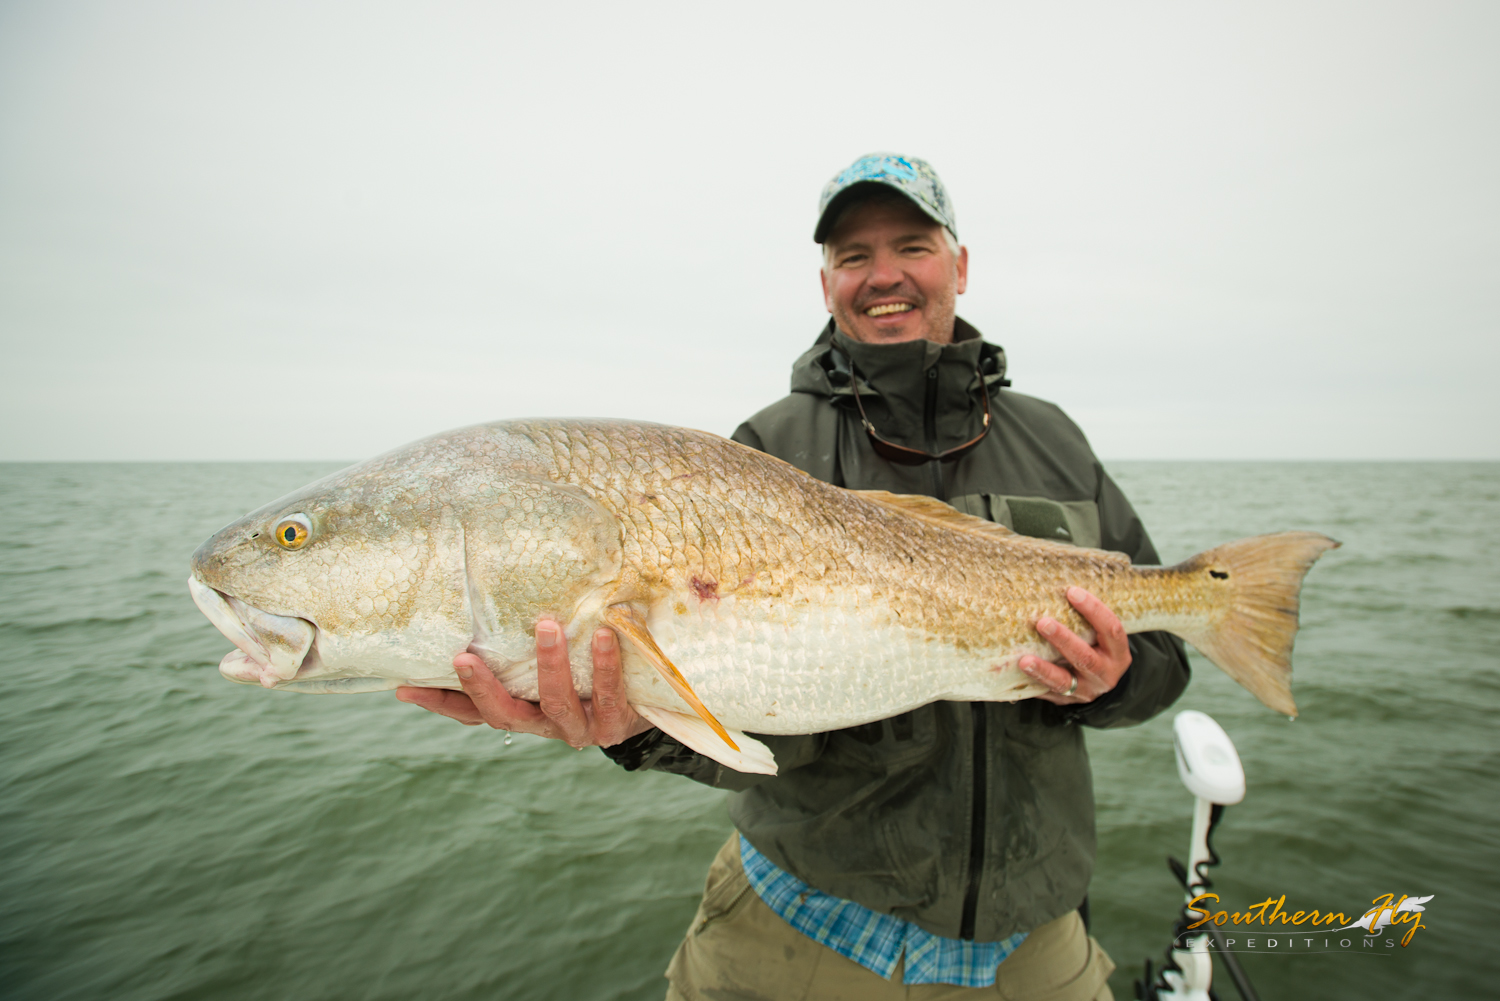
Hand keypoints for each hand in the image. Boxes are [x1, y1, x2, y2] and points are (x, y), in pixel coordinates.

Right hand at [395, 620, 654, 747]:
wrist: (651, 704)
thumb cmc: (590, 669)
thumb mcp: (555, 657)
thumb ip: (524, 638)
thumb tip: (492, 585)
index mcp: (522, 711)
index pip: (471, 712)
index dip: (439, 702)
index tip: (403, 688)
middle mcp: (543, 724)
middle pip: (504, 714)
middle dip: (482, 688)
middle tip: (461, 659)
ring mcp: (578, 728)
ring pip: (555, 702)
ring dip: (549, 665)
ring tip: (548, 626)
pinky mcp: (614, 726)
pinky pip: (608, 696)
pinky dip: (605, 666)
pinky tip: (602, 635)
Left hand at [1019, 586, 1130, 704]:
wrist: (1102, 683)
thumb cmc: (1098, 648)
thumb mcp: (1102, 636)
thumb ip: (1087, 620)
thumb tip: (1053, 587)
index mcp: (1118, 653)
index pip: (1111, 629)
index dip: (1093, 610)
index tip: (1072, 592)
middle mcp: (1105, 673)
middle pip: (1085, 657)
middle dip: (1064, 640)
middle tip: (1043, 623)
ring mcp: (1086, 690)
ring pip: (1064, 682)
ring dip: (1044, 670)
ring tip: (1024, 660)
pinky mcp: (1066, 700)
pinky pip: (1047, 693)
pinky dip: (1032, 684)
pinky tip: (1016, 674)